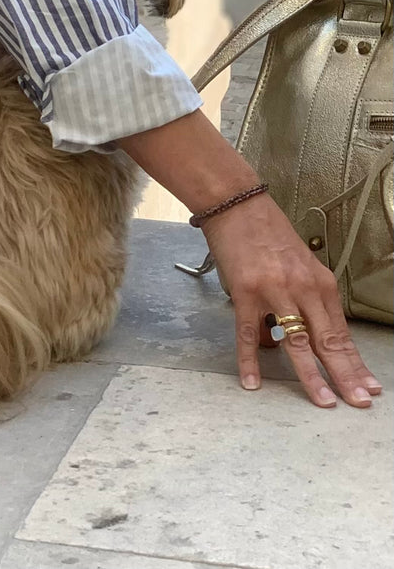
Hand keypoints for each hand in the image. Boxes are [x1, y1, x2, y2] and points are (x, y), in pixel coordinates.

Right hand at [202, 193, 382, 408]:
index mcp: (320, 282)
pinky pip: (249, 334)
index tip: (369, 387)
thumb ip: (303, 298)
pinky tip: (252, 382)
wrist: (237, 204)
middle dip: (345, 375)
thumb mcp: (298, 263)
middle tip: (358, 402)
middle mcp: (302, 289)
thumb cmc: (267, 232)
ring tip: (323, 401)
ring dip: (311, 375)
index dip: (356, 362)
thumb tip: (299, 335)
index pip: (341, 332)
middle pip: (327, 341)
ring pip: (296, 342)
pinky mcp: (245, 293)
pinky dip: (250, 360)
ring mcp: (274, 291)